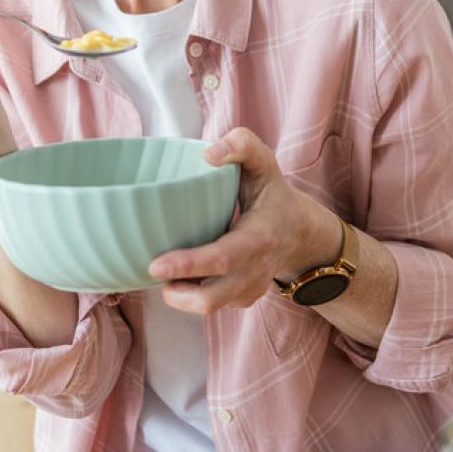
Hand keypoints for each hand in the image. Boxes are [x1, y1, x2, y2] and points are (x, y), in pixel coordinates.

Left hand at [148, 128, 341, 314]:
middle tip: (151, 269)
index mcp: (259, 238)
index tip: (155, 264)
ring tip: (164, 269)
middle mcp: (255, 271)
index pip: (222, 259)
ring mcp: (248, 290)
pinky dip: (189, 294)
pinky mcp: (240, 301)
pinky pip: (210, 305)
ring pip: (208, 306)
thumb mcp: (264, 164)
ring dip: (179, 294)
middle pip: (211, 298)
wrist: (301, 234)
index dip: (188, 264)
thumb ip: (243, 146)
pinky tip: (180, 273)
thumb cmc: (273, 195)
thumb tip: (209, 154)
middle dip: (177, 292)